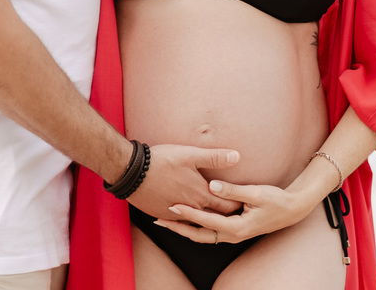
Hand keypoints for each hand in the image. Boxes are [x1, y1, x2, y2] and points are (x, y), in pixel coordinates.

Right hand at [127, 144, 241, 218]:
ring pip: (196, 220)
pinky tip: (187, 213)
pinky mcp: (162, 214)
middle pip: (214, 216)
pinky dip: (186, 218)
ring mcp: (176, 213)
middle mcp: (191, 208)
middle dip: (224, 213)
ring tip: (212, 214)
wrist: (131, 172)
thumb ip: (215, 157)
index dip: (237, 204)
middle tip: (233, 210)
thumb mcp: (190, 155)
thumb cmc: (162, 161)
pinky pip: (179, 220)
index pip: (227, 206)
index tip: (244, 203)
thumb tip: (237, 157)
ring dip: (204, 218)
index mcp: (201, 194)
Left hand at [155, 179, 308, 243]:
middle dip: (179, 228)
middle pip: (199, 235)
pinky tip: (186, 218)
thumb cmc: (276, 200)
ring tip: (166, 220)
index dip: (188, 214)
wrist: (292, 210)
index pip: (205, 221)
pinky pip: (210, 231)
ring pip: (203, 235)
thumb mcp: (255, 193)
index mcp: (236, 228)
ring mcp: (232, 235)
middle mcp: (232, 235)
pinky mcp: (233, 230)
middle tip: (159, 220)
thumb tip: (212, 186)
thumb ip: (232, 190)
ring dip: (185, 228)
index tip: (172, 206)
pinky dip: (196, 226)